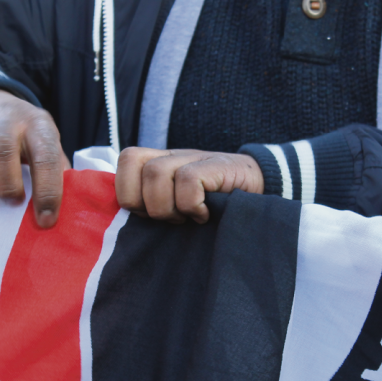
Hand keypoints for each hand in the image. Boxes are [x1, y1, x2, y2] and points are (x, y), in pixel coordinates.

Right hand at [0, 89, 68, 226]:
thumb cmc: (19, 135)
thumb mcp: (42, 142)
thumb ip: (53, 170)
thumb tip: (60, 209)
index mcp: (35, 123)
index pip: (45, 156)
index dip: (48, 191)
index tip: (46, 220)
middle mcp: (1, 117)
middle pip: (0, 151)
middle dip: (6, 185)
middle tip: (9, 205)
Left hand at [115, 147, 263, 223]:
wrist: (259, 188)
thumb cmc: (212, 204)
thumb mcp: (177, 205)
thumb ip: (151, 205)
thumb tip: (123, 225)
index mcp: (158, 162)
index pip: (125, 160)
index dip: (129, 191)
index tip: (149, 215)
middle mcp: (173, 155)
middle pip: (135, 164)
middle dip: (146, 202)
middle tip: (170, 217)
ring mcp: (194, 157)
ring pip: (156, 172)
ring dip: (168, 205)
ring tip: (187, 217)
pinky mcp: (216, 165)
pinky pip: (187, 181)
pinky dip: (192, 205)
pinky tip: (205, 214)